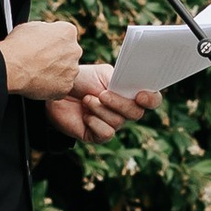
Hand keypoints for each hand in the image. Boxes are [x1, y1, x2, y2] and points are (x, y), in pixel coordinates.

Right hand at [0, 16, 82, 98]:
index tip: (44, 47)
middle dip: (57, 57)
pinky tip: (39, 83)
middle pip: (69, 54)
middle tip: (41, 61)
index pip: (65, 36)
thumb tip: (44, 33)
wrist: (11, 67)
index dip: (53, 41)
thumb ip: (44, 29)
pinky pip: (61, 87)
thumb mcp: (30, 27)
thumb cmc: (18, 46)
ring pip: (67, 71)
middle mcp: (74, 50)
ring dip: (56, 72)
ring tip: (38, 73)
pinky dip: (52, 87)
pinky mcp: (66, 86)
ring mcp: (72, 70)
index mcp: (68, 32)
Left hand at [42, 62, 164, 145]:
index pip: (152, 100)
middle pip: (136, 113)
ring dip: (100, 109)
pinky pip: (106, 133)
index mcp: (130, 94)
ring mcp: (112, 124)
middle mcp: (124, 111)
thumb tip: (133, 89)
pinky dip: (95, 122)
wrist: (57, 93)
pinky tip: (85, 115)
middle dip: (119, 103)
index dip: (151, 99)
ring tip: (86, 100)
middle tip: (101, 94)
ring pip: (118, 122)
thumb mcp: (103, 74)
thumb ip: (120, 80)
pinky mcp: (98, 136)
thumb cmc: (81, 81)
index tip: (140, 95)